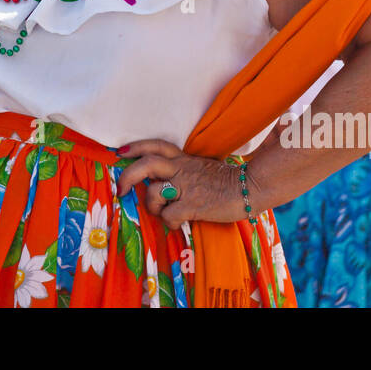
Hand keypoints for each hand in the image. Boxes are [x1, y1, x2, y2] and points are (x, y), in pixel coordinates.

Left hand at [115, 139, 244, 228]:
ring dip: (153, 206)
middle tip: (122, 189)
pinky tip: (179, 223)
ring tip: (163, 212)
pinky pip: (169, 216)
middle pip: (147, 164)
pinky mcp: (193, 205)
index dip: (135, 147)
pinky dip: (170, 223)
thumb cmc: (226, 181)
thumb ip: (182, 170)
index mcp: (183, 158)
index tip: (120, 154)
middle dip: (129, 176)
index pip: (155, 145)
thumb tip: (161, 181)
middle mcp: (182, 169)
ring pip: (154, 193)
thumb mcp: (201, 167)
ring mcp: (187, 187)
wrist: (250, 188)